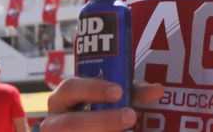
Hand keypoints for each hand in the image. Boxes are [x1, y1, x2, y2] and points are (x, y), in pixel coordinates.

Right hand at [40, 78, 163, 131]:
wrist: (92, 125)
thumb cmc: (102, 106)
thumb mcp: (116, 95)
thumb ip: (135, 91)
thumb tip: (157, 90)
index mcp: (65, 95)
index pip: (72, 87)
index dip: (93, 89)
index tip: (119, 92)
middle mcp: (55, 119)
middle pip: (72, 123)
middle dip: (102, 121)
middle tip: (130, 116)